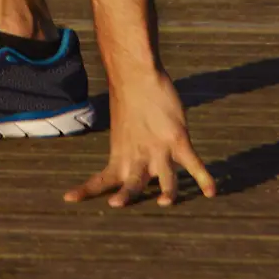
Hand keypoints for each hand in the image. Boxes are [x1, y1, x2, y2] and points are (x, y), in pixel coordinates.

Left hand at [65, 69, 216, 207]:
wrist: (137, 75)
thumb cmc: (130, 101)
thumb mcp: (122, 131)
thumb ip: (128, 150)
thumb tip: (131, 161)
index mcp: (120, 156)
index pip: (100, 179)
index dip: (85, 190)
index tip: (67, 199)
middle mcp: (138, 157)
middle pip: (131, 184)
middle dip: (126, 196)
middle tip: (116, 204)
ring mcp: (159, 149)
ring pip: (165, 179)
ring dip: (166, 192)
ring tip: (164, 202)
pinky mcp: (178, 140)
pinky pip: (194, 164)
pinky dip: (204, 179)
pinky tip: (212, 192)